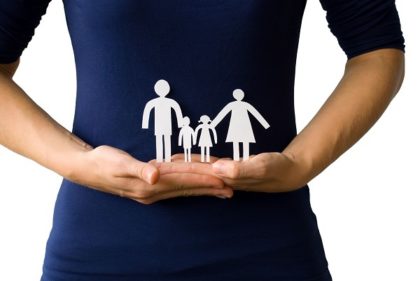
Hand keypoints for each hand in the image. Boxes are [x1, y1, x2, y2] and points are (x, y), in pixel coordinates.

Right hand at [67, 145, 232, 203]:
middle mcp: (153, 190)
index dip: (203, 179)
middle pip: (187, 189)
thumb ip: (138, 169)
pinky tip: (194, 189)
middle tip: (231, 190)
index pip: (183, 180)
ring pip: (183, 190)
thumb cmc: (103, 162)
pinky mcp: (148, 188)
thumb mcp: (119, 163)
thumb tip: (154, 177)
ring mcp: (151, 191)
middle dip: (209, 188)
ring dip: (202, 190)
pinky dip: (188, 188)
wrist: (86, 168)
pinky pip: (174, 188)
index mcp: (150, 183)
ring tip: (220, 191)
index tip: (222, 180)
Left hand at [159, 152, 309, 192]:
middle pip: (190, 174)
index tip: (154, 167)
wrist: (291, 172)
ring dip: (179, 168)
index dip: (174, 170)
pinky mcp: (230, 168)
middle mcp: (221, 178)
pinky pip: (207, 165)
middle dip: (170, 170)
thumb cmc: (279, 168)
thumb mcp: (262, 166)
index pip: (193, 174)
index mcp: (225, 178)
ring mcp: (225, 174)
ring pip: (196, 170)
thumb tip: (218, 170)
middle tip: (149, 165)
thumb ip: (241, 168)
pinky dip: (195, 163)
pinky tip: (189, 162)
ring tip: (162, 164)